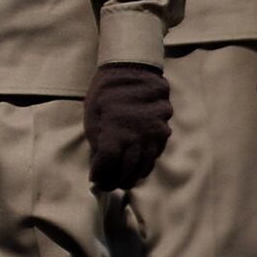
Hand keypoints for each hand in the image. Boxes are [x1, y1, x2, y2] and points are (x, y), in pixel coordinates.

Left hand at [84, 61, 171, 190]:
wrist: (134, 71)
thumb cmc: (107, 92)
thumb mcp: (92, 114)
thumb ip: (97, 141)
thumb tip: (98, 163)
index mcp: (116, 133)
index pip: (109, 165)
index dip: (101, 176)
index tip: (95, 181)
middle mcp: (137, 138)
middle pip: (128, 169)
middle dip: (117, 181)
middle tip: (109, 186)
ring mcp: (153, 136)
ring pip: (145, 165)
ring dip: (133, 175)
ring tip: (123, 180)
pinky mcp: (164, 131)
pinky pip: (155, 154)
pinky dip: (145, 164)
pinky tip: (138, 166)